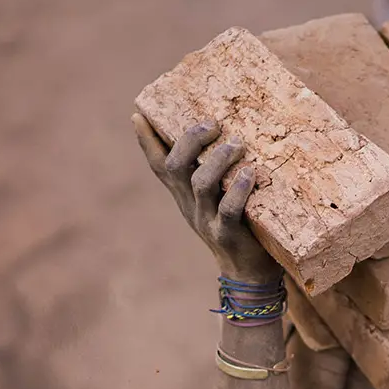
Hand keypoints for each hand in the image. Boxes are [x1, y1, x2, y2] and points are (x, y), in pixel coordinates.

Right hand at [130, 115, 282, 280]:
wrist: (247, 273)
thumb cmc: (238, 224)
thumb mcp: (218, 196)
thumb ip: (217, 170)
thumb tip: (230, 132)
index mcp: (182, 194)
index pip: (158, 165)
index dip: (146, 141)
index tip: (138, 115)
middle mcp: (189, 204)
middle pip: (174, 167)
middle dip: (189, 140)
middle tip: (212, 124)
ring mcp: (205, 220)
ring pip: (201, 184)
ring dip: (218, 160)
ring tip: (236, 144)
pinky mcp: (228, 235)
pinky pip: (228, 210)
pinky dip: (238, 190)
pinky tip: (249, 173)